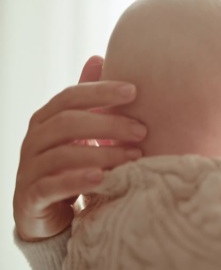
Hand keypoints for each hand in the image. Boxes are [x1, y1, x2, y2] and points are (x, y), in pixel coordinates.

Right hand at [13, 56, 146, 241]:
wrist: (44, 212)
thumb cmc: (69, 164)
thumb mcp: (80, 130)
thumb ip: (88, 99)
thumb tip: (98, 57)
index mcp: (46, 119)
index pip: (70, 96)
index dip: (100, 91)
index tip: (134, 91)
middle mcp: (33, 140)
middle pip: (68, 122)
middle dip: (108, 124)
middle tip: (143, 131)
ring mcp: (29, 169)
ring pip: (62, 154)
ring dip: (102, 154)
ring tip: (134, 156)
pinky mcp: (31, 198)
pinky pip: (52, 186)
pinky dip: (78, 181)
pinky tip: (103, 179)